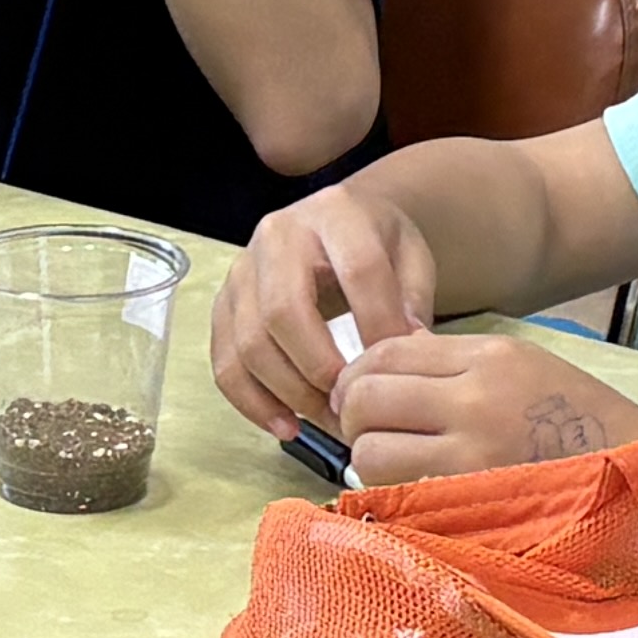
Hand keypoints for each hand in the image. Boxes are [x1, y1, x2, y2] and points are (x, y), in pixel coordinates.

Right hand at [215, 179, 439, 433]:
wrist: (338, 222)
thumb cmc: (377, 243)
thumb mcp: (411, 256)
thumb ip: (413, 300)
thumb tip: (406, 350)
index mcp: (335, 212)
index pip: (357, 270)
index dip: (378, 325)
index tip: (394, 371)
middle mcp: (277, 234)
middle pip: (284, 310)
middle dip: (320, 369)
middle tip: (352, 405)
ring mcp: (243, 269)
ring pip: (250, 341)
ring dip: (289, 394)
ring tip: (329, 421)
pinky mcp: (224, 303)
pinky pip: (225, 360)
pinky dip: (252, 402)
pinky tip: (287, 425)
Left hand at [331, 327, 637, 486]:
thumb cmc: (584, 424)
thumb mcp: (526, 367)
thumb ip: (454, 364)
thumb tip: (379, 373)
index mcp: (490, 356)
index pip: (385, 351)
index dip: (359, 374)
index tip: (361, 395)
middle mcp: (474, 398)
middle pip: (365, 397)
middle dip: (354, 416)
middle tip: (370, 432)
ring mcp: (472, 456)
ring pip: (370, 450)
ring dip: (370, 460)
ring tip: (396, 465)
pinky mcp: (471, 504)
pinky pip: (398, 496)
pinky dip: (392, 495)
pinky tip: (412, 491)